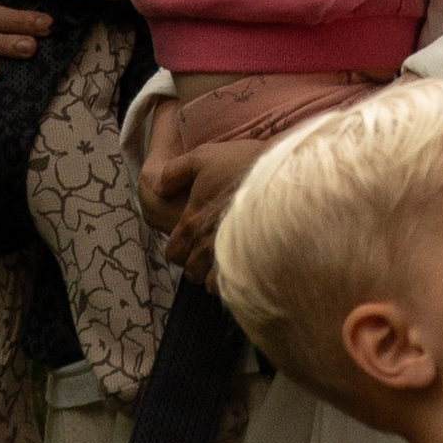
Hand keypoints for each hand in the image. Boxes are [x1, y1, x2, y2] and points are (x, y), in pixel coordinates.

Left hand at [163, 141, 252, 283]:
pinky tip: (246, 267)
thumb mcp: (203, 157)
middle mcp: (207, 244)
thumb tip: (159, 187)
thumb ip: (175, 172)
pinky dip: (238, 280)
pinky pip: (238, 285)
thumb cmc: (241, 165)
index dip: (179, 249)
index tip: (189, 242)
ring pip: (213, 282)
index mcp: (192, 222)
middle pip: (192, 271)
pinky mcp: (254, 261)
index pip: (174, 252)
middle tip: (209, 252)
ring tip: (227, 261)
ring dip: (217, 274)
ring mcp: (231, 255)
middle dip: (197, 265)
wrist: (282, 175)